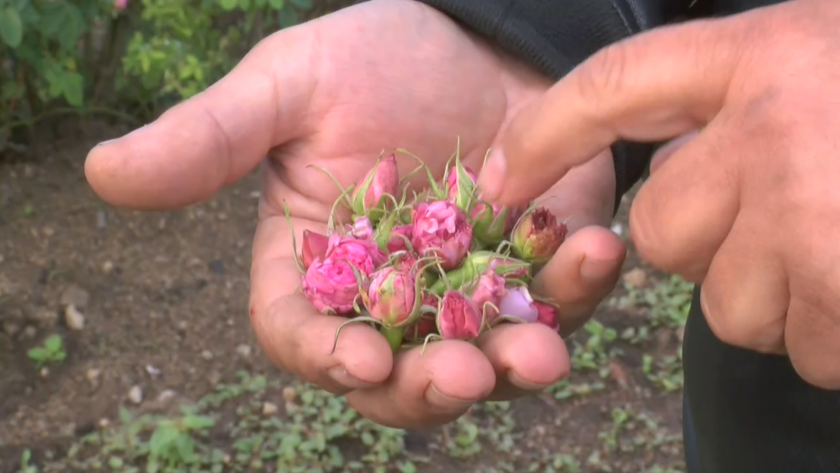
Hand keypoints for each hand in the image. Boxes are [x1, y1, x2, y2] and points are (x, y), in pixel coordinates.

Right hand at [84, 0, 625, 427]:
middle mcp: (389, 295)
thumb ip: (213, 138)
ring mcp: (467, 291)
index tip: (358, 361)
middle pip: (395, 374)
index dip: (322, 357)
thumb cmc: (376, 58)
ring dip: (513, 362)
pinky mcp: (535, 269)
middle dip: (427, 385)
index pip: (301, 332)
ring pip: (482, 357)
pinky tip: (595, 252)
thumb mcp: (290, 86)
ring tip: (541, 352)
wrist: (476, 34)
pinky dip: (575, 290)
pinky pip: (555, 302)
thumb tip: (103, 172)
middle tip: (464, 376)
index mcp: (317, 262)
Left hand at [478, 0, 839, 388]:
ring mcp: (814, 216)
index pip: (616, 85)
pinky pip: (796, 343)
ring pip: (725, 301)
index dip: (548, 131)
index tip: (497, 178)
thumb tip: (676, 185)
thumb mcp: (837, 67)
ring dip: (779, 295)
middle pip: (661, 231)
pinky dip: (832, 333)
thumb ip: (756, 105)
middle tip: (797, 217)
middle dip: (710, 244)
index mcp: (774, 53)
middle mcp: (778, 130)